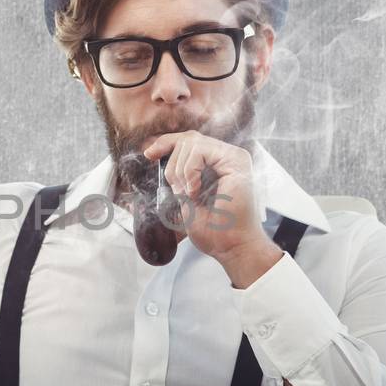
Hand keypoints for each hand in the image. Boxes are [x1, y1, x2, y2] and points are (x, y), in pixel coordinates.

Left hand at [142, 131, 282, 286]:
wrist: (231, 246)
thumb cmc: (214, 230)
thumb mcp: (186, 197)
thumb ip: (178, 176)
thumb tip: (155, 154)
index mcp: (217, 163)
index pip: (188, 141)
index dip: (165, 143)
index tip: (148, 154)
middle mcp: (227, 156)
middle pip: (188, 138)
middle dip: (172, 164)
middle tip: (178, 191)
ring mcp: (234, 157)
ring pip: (192, 142)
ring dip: (180, 171)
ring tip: (190, 194)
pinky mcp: (237, 161)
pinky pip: (200, 150)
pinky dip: (190, 170)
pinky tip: (195, 191)